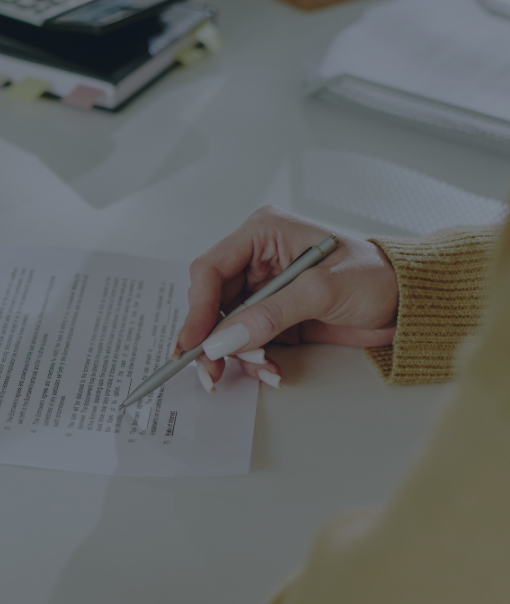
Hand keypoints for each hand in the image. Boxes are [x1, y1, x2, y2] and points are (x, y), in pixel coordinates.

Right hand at [177, 205, 398, 389]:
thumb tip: (224, 340)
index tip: (194, 342)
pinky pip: (245, 340)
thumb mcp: (323, 291)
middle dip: (212, 339)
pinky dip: (251, 359)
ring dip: (236, 354)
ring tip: (262, 368)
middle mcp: (256, 258)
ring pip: (224, 326)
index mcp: (263, 233)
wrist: (409, 303)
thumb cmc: (377, 277)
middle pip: (210, 302)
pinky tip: (271, 369)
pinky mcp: (271, 314)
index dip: (197, 307)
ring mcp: (262, 288)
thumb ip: (270, 314)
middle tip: (211, 370)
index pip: (210, 268)